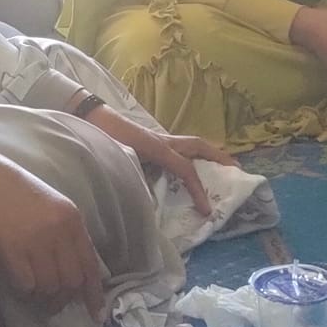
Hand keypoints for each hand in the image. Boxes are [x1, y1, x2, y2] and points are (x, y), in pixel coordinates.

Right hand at [0, 155, 103, 319]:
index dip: (93, 293)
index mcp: (73, 220)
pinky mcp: (13, 248)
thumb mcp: (54, 207)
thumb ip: (68, 236)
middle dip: (64, 299)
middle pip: (71, 281)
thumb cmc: (18, 192)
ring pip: (49, 286)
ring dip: (43, 298)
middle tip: (53, 304)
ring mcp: (36, 240)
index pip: (90, 265)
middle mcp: (59, 231)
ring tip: (35, 296)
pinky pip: (26, 284)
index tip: (95, 314)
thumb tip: (75, 274)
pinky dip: (25, 291)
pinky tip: (19, 287)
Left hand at [78, 104, 238, 216]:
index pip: (186, 169)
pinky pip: (177, 149)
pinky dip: (189, 157)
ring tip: (222, 169)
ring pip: (190, 145)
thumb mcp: (119, 160)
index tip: (206, 210)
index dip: (198, 190)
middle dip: (219, 158)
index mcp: (157, 147)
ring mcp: (158, 139)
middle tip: (237, 170)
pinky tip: (190, 169)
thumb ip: (135, 179)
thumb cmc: (103, 138)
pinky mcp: (151, 142)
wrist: (89, 116)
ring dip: (207, 155)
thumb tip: (150, 203)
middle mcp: (162, 140)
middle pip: (198, 146)